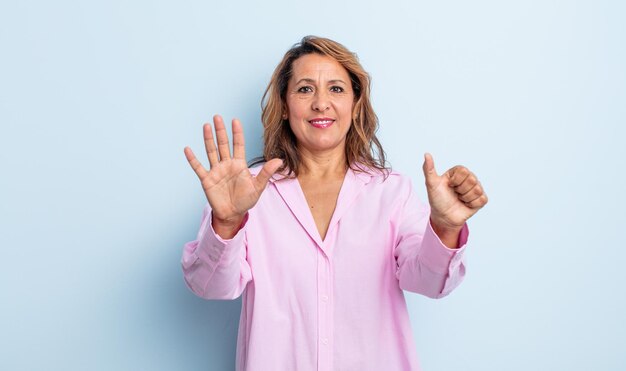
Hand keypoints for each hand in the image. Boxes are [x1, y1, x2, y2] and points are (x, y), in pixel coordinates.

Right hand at [184, 115, 282, 234]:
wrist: (233, 214)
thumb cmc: (246, 200)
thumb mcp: (258, 187)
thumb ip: (266, 173)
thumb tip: (279, 161)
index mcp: (239, 164)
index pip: (238, 145)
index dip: (237, 133)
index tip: (235, 120)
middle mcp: (226, 164)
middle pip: (223, 144)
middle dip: (220, 131)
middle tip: (217, 116)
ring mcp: (216, 171)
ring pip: (211, 151)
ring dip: (208, 139)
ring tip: (206, 126)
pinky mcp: (207, 180)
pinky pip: (198, 167)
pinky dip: (192, 159)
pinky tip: (187, 149)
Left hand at [422, 153, 487, 232]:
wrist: (443, 216)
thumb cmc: (437, 199)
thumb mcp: (431, 184)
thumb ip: (428, 169)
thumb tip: (426, 154)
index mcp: (459, 172)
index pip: (464, 171)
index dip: (455, 181)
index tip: (449, 185)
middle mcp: (469, 178)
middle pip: (472, 180)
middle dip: (460, 190)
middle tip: (455, 193)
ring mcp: (476, 188)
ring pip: (477, 190)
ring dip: (465, 198)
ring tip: (460, 199)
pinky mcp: (481, 199)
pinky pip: (482, 199)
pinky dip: (472, 204)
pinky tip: (466, 204)